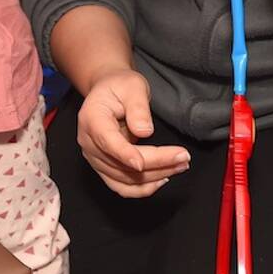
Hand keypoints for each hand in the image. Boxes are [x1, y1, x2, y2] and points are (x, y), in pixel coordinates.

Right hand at [76, 68, 190, 197]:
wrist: (109, 92)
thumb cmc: (120, 86)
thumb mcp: (132, 85)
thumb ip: (138, 107)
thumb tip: (144, 131)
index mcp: (91, 119)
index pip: (107, 141)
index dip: (124, 154)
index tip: (142, 163)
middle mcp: (88, 143)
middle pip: (121, 164)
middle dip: (155, 164)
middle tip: (184, 157)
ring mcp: (95, 158)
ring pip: (124, 179)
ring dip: (154, 177)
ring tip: (180, 166)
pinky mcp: (104, 168)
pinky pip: (122, 186)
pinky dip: (142, 188)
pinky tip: (162, 178)